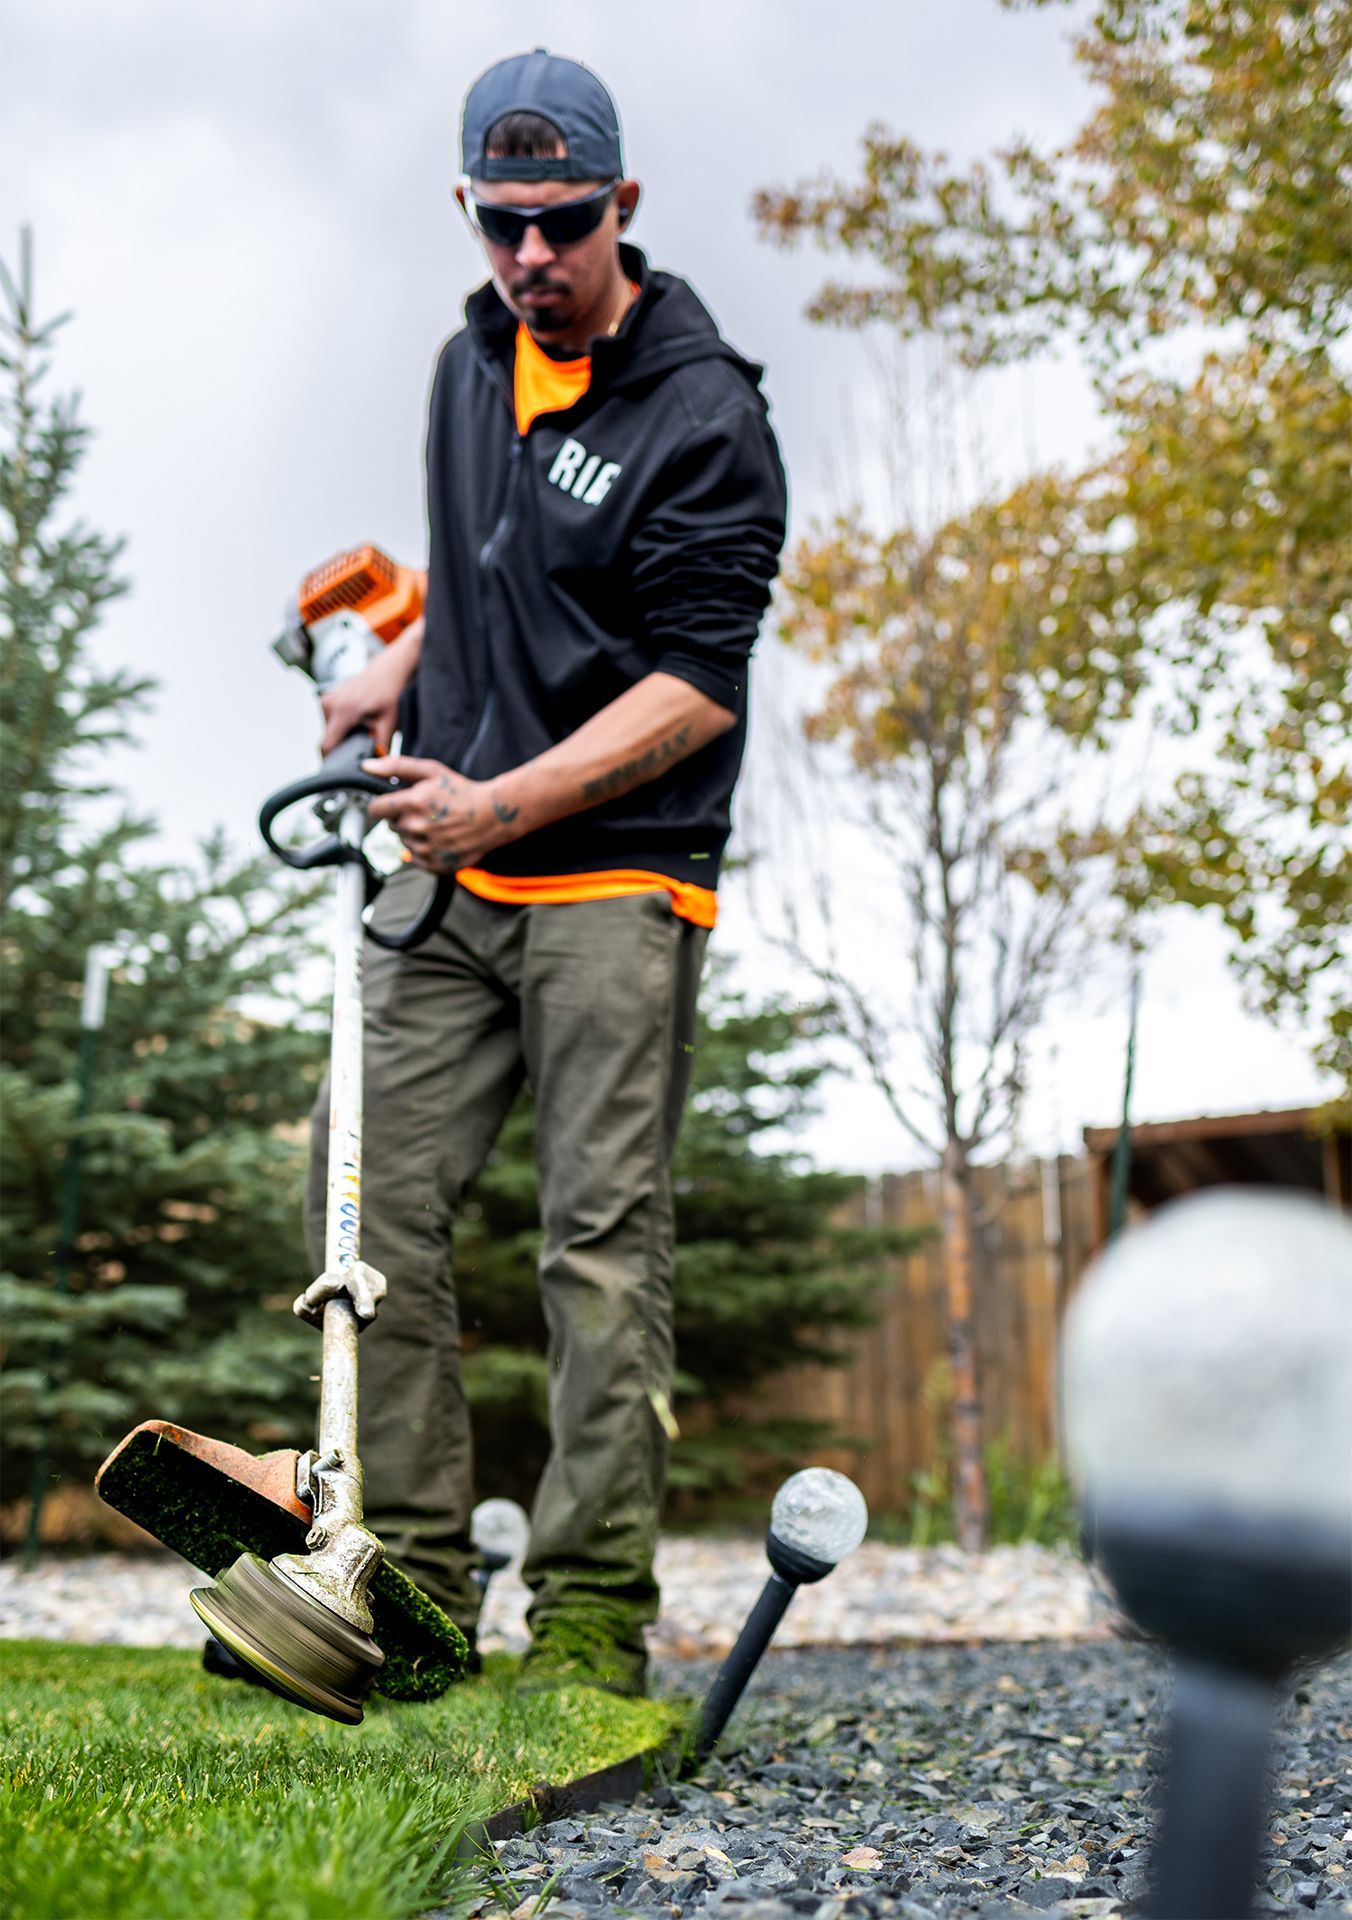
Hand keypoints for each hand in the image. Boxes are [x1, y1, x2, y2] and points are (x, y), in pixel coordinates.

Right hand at [319, 628, 417, 754]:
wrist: (386, 671)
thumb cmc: (388, 694)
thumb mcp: (389, 721)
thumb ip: (381, 744)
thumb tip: (378, 764)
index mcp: (344, 711)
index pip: (327, 745)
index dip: (331, 761)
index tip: (339, 768)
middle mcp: (330, 704)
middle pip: (327, 739)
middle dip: (341, 746)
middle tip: (359, 744)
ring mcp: (325, 699)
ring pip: (327, 730)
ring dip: (341, 735)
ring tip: (359, 727)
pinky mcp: (325, 698)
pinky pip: (328, 720)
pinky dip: (340, 724)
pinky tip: (355, 719)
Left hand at [364, 754, 523, 870]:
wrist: (492, 817)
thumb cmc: (462, 792)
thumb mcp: (431, 771)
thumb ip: (396, 767)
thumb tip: (367, 766)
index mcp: (412, 803)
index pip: (375, 809)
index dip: (383, 805)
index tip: (393, 803)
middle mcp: (417, 828)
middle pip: (391, 825)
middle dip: (403, 817)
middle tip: (426, 811)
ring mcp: (426, 849)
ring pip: (403, 842)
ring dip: (414, 834)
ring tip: (436, 824)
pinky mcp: (434, 864)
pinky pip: (416, 859)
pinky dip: (424, 850)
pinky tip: (440, 838)